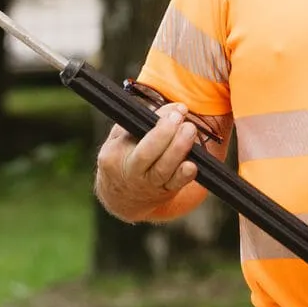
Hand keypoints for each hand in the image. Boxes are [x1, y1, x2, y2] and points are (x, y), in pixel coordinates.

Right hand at [93, 102, 201, 221]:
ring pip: (162, 170)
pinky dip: (184, 175)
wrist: (122, 198)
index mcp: (115, 154)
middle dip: (165, 134)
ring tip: (190, 130)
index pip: (134, 134)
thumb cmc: (123, 158)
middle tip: (180, 118)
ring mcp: (148, 185)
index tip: (175, 110)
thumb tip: (174, 108)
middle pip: (146, 154)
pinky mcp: (164, 192)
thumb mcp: (119, 138)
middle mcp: (131, 171)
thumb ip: (141, 121)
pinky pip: (175, 185)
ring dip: (178, 149)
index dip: (158, 120)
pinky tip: (192, 165)